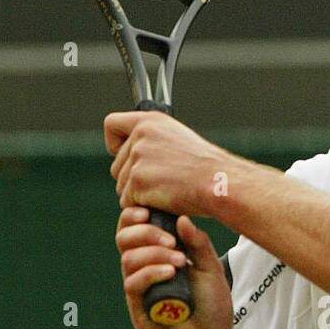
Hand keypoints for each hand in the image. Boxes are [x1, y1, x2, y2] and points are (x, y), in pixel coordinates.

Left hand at [105, 110, 223, 215]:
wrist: (217, 182)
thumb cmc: (206, 168)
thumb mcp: (179, 139)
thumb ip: (153, 140)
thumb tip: (135, 152)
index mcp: (150, 121)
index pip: (111, 125)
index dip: (115, 143)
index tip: (124, 154)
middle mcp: (140, 136)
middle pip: (117, 165)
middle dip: (132, 178)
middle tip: (159, 183)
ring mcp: (137, 158)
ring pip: (122, 186)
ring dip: (139, 195)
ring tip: (166, 191)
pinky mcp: (137, 181)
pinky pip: (128, 202)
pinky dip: (144, 207)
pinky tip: (163, 201)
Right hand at [116, 207, 234, 328]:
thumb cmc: (212, 309)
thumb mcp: (212, 271)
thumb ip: (199, 245)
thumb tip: (183, 218)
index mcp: (158, 256)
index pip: (135, 228)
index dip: (136, 214)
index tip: (151, 209)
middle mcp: (144, 270)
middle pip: (124, 239)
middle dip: (145, 231)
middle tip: (171, 239)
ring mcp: (140, 290)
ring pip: (127, 259)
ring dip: (152, 252)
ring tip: (179, 260)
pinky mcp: (139, 311)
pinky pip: (133, 284)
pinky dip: (150, 272)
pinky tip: (170, 272)